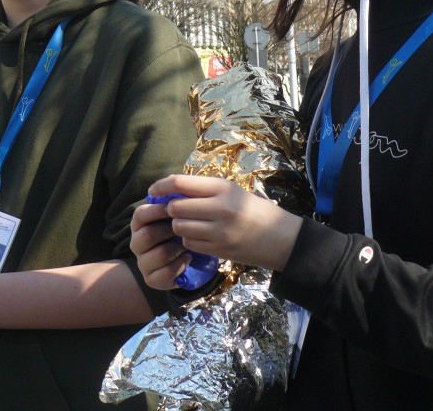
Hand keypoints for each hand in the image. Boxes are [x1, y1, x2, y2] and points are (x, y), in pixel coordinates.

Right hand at [130, 200, 187, 289]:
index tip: (174, 207)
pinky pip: (165, 272)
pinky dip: (180, 265)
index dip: (156, 210)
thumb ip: (173, 205)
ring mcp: (142, 263)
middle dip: (169, 231)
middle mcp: (136, 243)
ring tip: (188, 244)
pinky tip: (189, 259)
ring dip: (177, 248)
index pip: (140, 214)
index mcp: (139, 225)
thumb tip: (179, 186)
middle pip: (147, 235)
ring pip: (159, 254)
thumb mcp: (173, 217)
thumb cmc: (176, 233)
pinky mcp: (151, 280)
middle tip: (185, 228)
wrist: (178, 262)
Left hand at [147, 175, 302, 271]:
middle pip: (176, 206)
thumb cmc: (253, 209)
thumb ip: (204, 190)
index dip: (161, 186)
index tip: (153, 190)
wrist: (280, 237)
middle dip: (171, 209)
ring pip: (180, 226)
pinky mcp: (219, 249)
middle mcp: (220, 207)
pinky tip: (199, 236)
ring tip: (190, 223)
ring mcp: (219, 231)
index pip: (180, 183)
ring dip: (179, 225)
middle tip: (175, 210)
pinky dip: (189, 240)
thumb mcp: (232, 191)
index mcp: (223, 188)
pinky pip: (190, 243)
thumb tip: (170, 189)